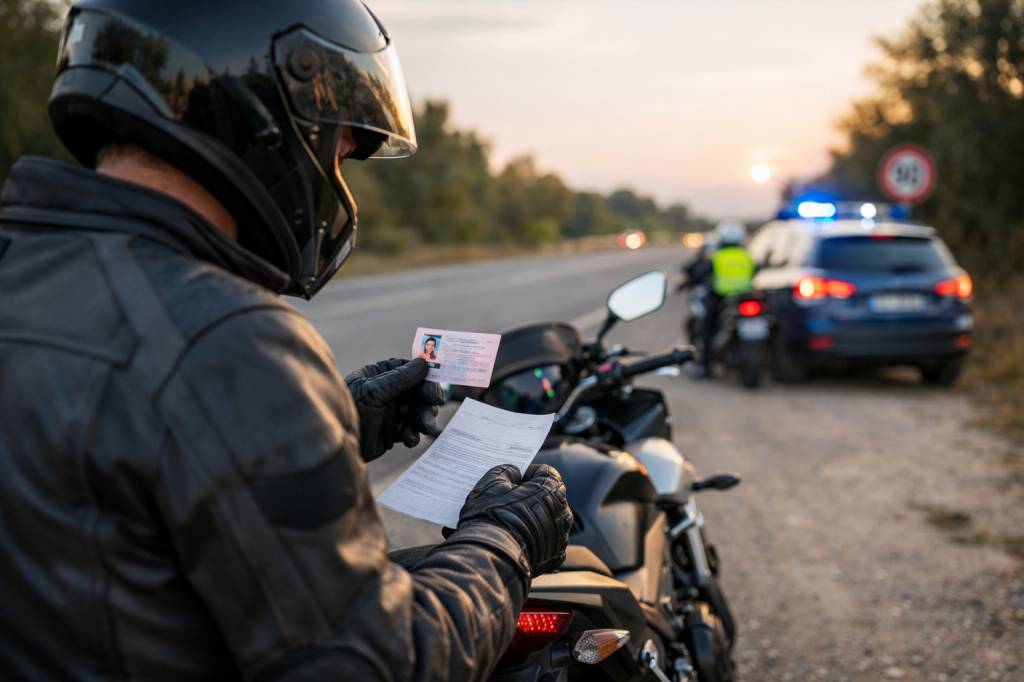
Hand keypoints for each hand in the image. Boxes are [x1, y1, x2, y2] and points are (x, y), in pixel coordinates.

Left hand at [344, 358, 443, 462]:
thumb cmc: (350, 410)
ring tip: (424, 426)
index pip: (410, 370)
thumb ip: (400, 377)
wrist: (337, 444)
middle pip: (418, 392)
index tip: (434, 389)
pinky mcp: (391, 432)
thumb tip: (424, 363)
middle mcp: (388, 392)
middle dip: (427, 401)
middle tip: (433, 408)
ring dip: (424, 418)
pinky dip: (413, 434)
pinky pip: (410, 430)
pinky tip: (408, 439)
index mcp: (381, 376)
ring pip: (417, 412)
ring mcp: (390, 412)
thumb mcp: (374, 390)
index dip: (426, 378)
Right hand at [447, 464, 571, 576]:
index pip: (543, 472)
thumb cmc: (491, 517)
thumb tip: (513, 474)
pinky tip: (515, 541)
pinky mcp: (554, 557)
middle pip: (546, 498)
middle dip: (529, 498)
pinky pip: (545, 543)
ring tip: (508, 525)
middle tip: (506, 503)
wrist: (491, 558)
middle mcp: (563, 511)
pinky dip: (533, 541)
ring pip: (546, 521)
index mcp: (552, 489)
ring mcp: (561, 537)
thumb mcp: (491, 483)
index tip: (512, 481)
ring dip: (532, 520)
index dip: (525, 474)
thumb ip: (506, 471)